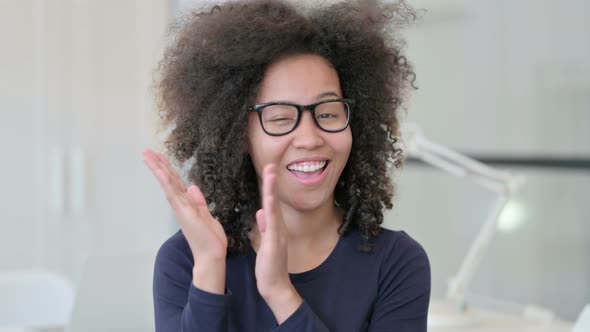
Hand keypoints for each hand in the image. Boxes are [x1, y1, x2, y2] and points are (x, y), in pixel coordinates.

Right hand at [143, 148, 226, 293]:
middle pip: (168, 180)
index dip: (167, 169)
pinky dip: (166, 181)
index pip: (175, 182)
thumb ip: (199, 202)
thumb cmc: (210, 239)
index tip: (159, 156)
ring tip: (147, 155)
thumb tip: (193, 187)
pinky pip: (173, 193)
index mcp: (186, 204)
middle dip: (158, 165)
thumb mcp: (206, 216)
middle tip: (147, 151)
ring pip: (167, 184)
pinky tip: (160, 171)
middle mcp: (180, 204)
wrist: (212, 255)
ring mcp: (180, 207)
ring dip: (158, 169)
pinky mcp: (183, 212)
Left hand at [254, 164, 301, 322]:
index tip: (268, 169)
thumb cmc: (269, 266)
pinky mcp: (274, 245)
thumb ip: (264, 227)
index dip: (269, 186)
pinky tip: (267, 206)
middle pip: (274, 201)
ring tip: (271, 176)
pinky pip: (271, 227)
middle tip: (271, 164)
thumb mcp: (265, 242)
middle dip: (272, 182)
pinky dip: (270, 216)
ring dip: (272, 192)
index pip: (271, 202)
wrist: (275, 286)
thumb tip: (261, 211)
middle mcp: (278, 228)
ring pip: (274, 209)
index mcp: (274, 227)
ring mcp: (278, 235)